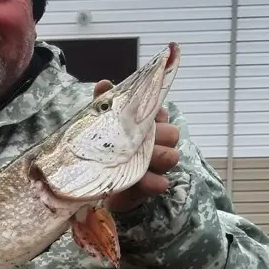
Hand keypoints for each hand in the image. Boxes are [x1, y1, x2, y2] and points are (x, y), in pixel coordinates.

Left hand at [93, 79, 180, 212]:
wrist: (96, 180)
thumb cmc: (104, 146)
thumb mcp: (100, 124)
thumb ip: (102, 104)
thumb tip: (104, 83)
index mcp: (147, 124)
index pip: (160, 112)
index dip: (156, 113)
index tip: (146, 116)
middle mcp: (156, 142)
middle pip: (171, 133)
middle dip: (161, 136)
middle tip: (143, 139)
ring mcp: (157, 164)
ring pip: (171, 156)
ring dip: (159, 157)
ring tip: (146, 161)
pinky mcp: (152, 185)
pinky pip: (161, 182)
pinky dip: (155, 182)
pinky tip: (151, 182)